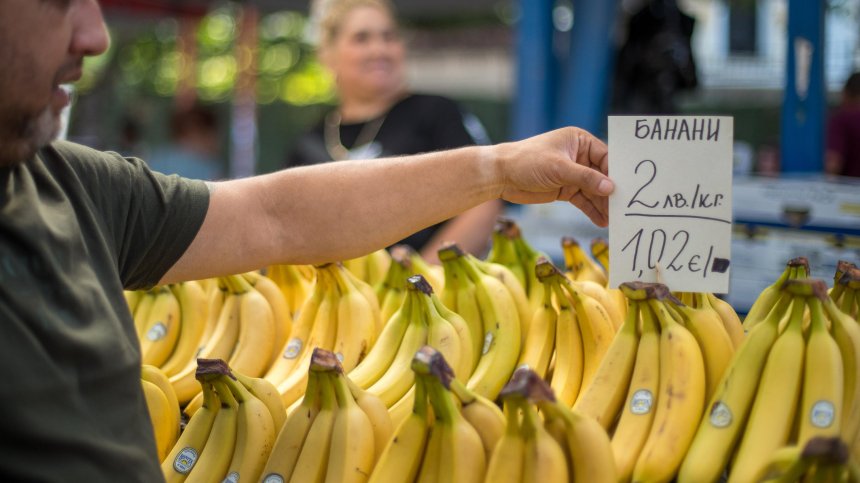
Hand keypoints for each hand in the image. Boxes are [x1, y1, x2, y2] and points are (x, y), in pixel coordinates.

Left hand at [493, 127, 613, 226]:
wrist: (501, 176)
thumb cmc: (527, 161)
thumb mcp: (559, 168)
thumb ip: (586, 178)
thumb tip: (611, 188)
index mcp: (579, 141)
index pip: (605, 157)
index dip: (616, 173)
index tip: (628, 189)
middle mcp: (579, 156)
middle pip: (602, 176)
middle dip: (612, 192)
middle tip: (625, 208)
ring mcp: (572, 174)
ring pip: (594, 191)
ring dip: (603, 205)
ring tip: (615, 220)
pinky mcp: (565, 189)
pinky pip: (583, 201)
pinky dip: (592, 210)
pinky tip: (601, 221)